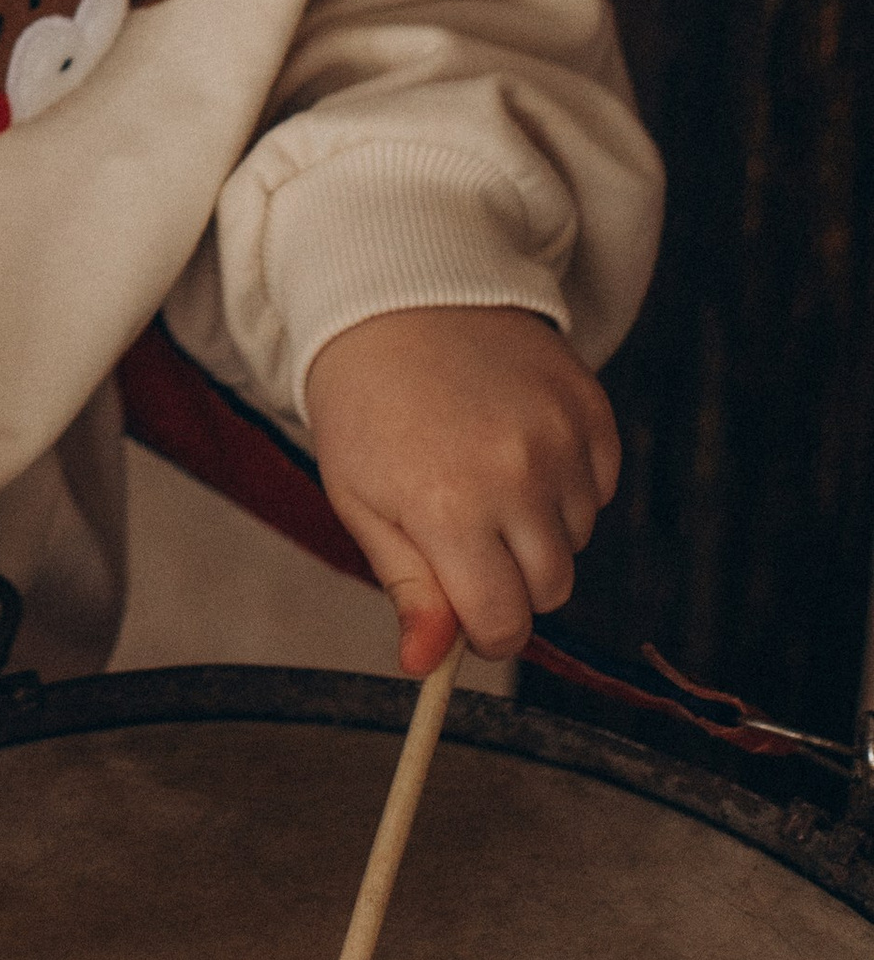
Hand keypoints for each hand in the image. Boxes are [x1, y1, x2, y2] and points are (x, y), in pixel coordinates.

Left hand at [304, 306, 619, 673]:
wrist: (397, 293)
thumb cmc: (365, 404)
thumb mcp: (361, 500)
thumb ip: (407, 588)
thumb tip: (426, 666)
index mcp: (449, 508)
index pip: (504, 623)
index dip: (486, 632)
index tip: (469, 617)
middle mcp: (517, 476)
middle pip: (551, 588)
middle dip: (512, 581)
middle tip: (465, 532)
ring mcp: (562, 438)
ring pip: (578, 538)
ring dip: (539, 527)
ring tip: (483, 471)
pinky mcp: (592, 407)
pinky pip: (599, 486)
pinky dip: (567, 482)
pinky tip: (516, 442)